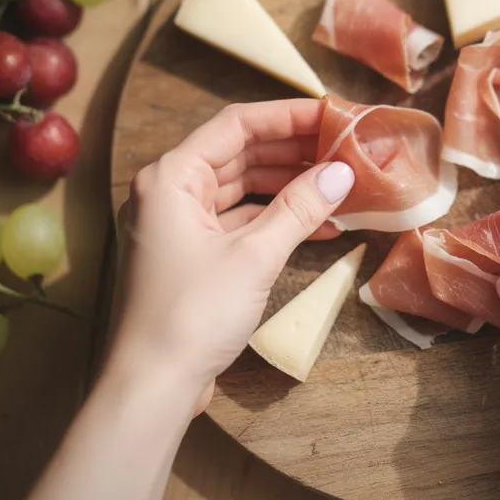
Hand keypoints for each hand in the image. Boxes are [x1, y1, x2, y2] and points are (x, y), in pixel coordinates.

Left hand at [111, 100, 354, 410]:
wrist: (153, 385)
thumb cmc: (191, 315)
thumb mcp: (254, 256)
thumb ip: (300, 208)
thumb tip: (342, 172)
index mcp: (171, 177)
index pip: (237, 125)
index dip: (289, 116)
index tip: (335, 114)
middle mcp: (169, 193)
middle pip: (240, 153)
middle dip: (295, 151)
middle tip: (347, 147)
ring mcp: (179, 226)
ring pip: (243, 188)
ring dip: (290, 186)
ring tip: (341, 183)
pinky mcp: (193, 257)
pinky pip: (241, 222)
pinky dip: (277, 220)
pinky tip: (321, 225)